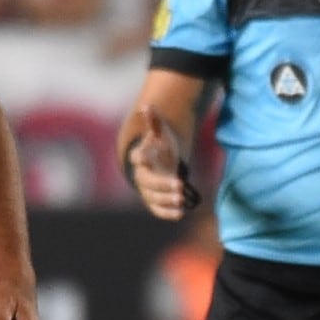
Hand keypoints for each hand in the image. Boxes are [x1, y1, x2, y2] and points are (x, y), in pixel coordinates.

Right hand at [126, 105, 192, 220]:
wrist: (157, 165)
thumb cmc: (159, 148)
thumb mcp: (159, 134)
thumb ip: (154, 122)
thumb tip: (147, 106)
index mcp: (142, 157)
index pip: (138, 157)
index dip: (140, 156)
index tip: (144, 157)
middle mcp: (142, 176)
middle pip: (147, 182)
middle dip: (162, 184)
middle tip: (180, 184)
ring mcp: (147, 190)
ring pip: (153, 198)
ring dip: (166, 200)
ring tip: (181, 200)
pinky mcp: (155, 201)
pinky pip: (158, 210)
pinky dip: (167, 213)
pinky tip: (180, 213)